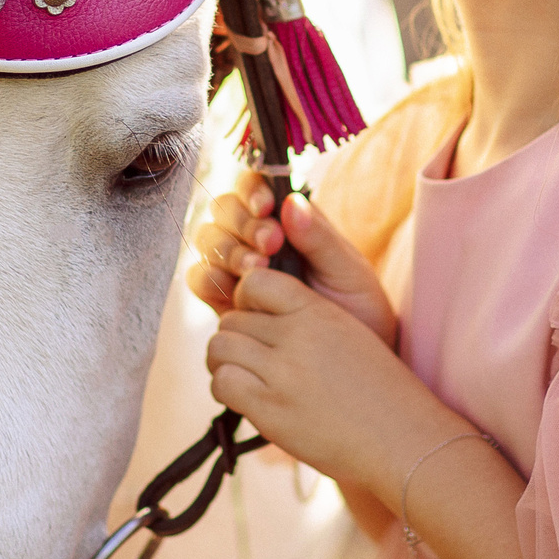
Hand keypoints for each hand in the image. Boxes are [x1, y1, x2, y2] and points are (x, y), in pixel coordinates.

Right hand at [186, 173, 396, 344]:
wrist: (350, 371)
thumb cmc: (358, 314)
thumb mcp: (349, 273)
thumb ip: (320, 238)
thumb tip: (290, 202)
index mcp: (290, 221)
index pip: (256, 187)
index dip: (251, 190)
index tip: (266, 208)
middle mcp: (257, 240)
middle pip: (225, 210)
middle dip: (242, 223)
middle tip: (268, 245)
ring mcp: (238, 270)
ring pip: (208, 240)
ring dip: (226, 249)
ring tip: (256, 271)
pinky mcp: (224, 301)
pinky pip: (199, 279)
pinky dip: (209, 278)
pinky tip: (233, 291)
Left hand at [205, 265, 456, 496]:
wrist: (401, 438)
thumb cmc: (378, 389)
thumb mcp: (349, 334)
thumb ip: (306, 318)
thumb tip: (254, 313)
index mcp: (318, 311)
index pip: (255, 282)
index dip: (247, 300)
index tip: (258, 319)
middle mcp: (297, 336)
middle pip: (232, 319)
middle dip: (236, 336)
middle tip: (252, 357)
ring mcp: (282, 373)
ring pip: (220, 347)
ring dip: (225, 361)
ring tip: (244, 375)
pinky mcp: (270, 410)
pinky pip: (222, 383)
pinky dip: (226, 388)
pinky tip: (246, 397)